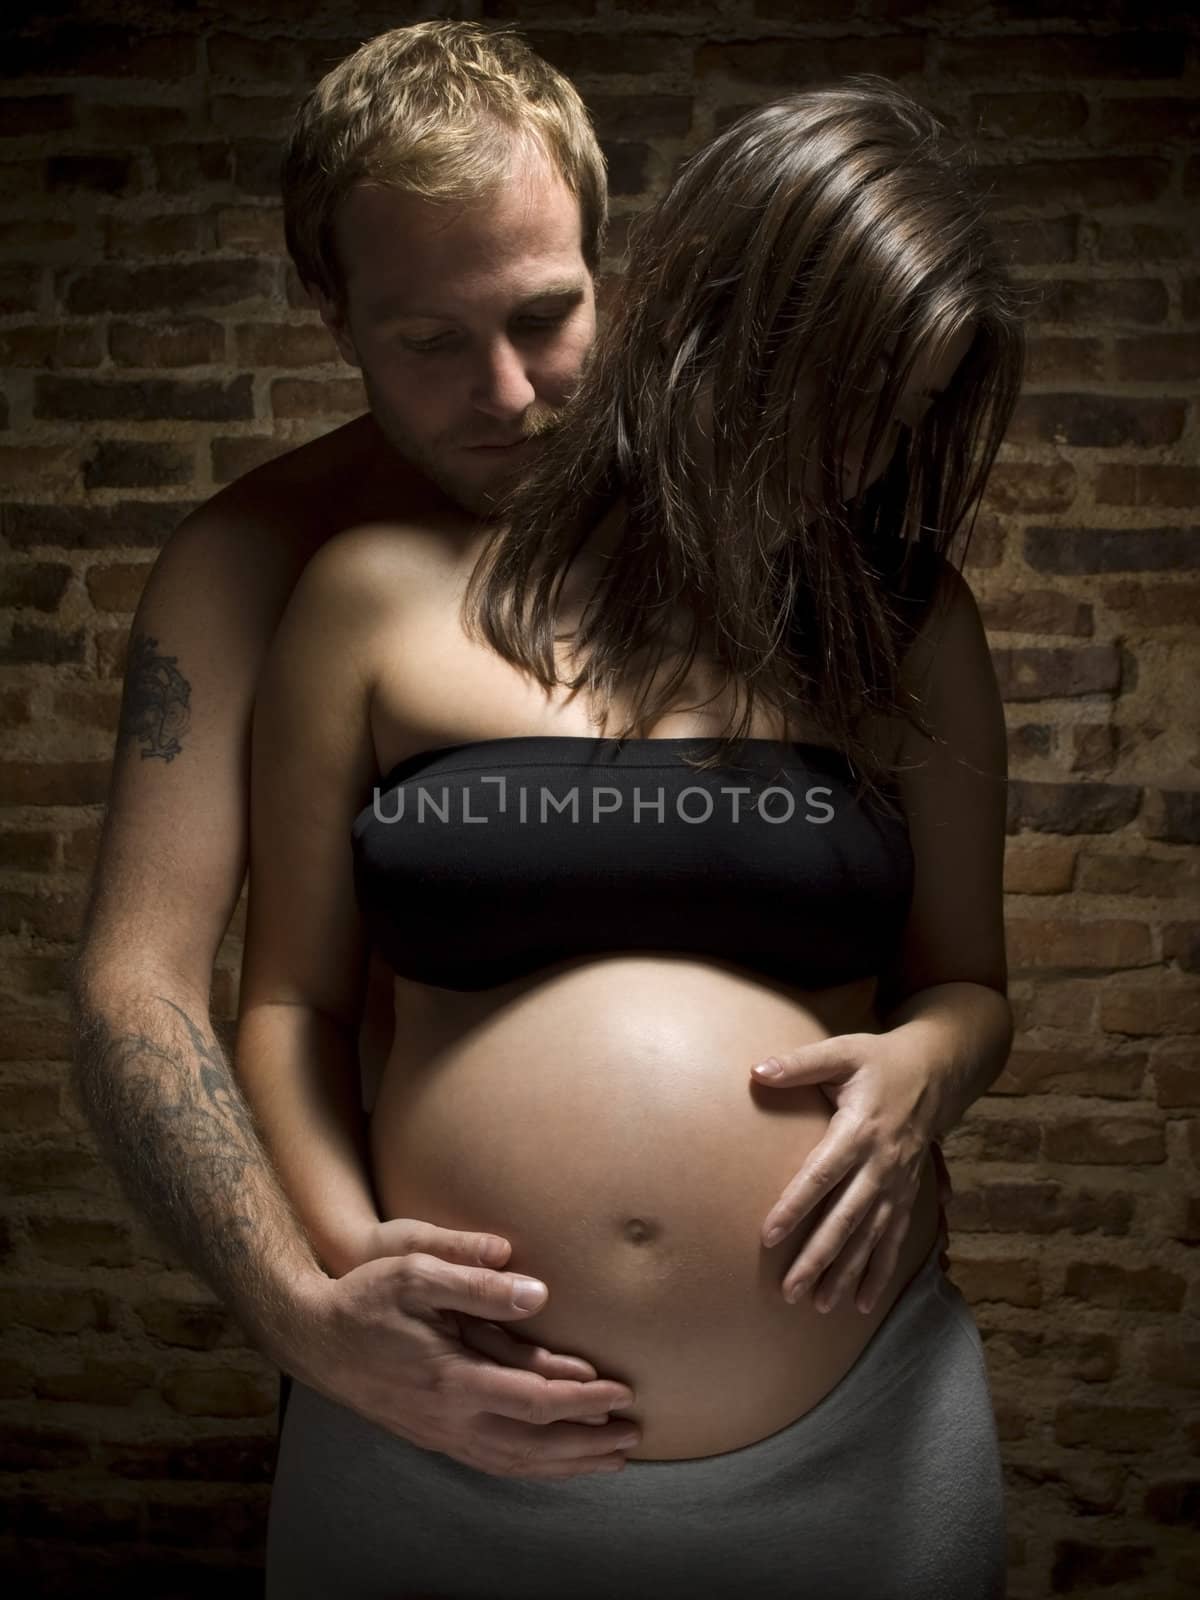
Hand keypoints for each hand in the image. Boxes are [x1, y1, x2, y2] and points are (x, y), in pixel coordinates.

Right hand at [284, 1218, 640, 1479]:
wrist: (312, 1336)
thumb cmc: (365, 1295)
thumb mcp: (415, 1270)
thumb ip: (477, 1282)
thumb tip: (537, 1293)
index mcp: (452, 1379)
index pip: (537, 1400)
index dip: (584, 1400)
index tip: (622, 1390)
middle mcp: (449, 1418)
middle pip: (534, 1445)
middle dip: (588, 1444)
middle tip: (633, 1436)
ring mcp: (438, 1433)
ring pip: (514, 1462)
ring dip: (565, 1464)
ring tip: (608, 1460)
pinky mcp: (431, 1435)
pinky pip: (492, 1461)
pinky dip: (531, 1467)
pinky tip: (550, 1462)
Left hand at [751, 1031, 945, 1314]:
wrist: (935, 1071)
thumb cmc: (879, 1061)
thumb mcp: (841, 1052)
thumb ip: (799, 1064)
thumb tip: (756, 1071)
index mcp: (860, 1129)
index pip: (822, 1174)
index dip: (796, 1205)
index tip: (769, 1234)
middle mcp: (881, 1164)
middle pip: (846, 1218)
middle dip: (819, 1256)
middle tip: (790, 1290)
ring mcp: (898, 1183)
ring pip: (870, 1237)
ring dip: (846, 1273)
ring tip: (819, 1305)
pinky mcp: (907, 1194)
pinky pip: (894, 1240)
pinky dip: (880, 1273)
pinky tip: (863, 1304)